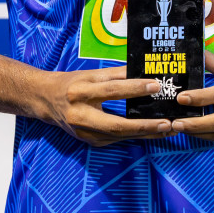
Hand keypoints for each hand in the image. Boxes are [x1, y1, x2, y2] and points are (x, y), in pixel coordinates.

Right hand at [32, 66, 173, 147]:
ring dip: (145, 134)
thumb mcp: (91, 74)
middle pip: (116, 124)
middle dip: (143, 125)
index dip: (134, 88)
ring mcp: (84, 132)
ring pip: (119, 136)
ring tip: (167, 129)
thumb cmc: (72, 83)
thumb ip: (117, 74)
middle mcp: (81, 114)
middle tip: (167, 123)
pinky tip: (152, 132)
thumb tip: (144, 71)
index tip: (156, 85)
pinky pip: (117, 139)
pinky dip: (135, 136)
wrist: (46, 100)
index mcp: (81, 91)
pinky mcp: (89, 141)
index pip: (111, 90)